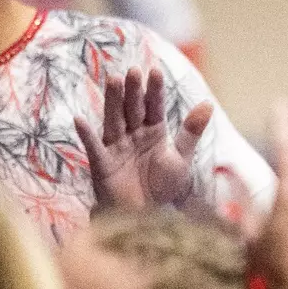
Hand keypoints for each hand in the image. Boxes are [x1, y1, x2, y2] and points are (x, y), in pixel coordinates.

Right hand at [74, 67, 212, 208]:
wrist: (145, 218)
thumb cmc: (162, 188)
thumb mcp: (181, 158)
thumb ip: (191, 131)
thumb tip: (208, 104)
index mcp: (153, 132)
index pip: (154, 107)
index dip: (154, 91)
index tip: (155, 72)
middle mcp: (133, 135)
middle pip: (132, 109)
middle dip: (133, 90)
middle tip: (133, 70)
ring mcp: (116, 148)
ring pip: (114, 120)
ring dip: (112, 101)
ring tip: (113, 79)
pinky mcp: (103, 165)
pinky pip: (94, 148)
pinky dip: (86, 135)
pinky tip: (79, 120)